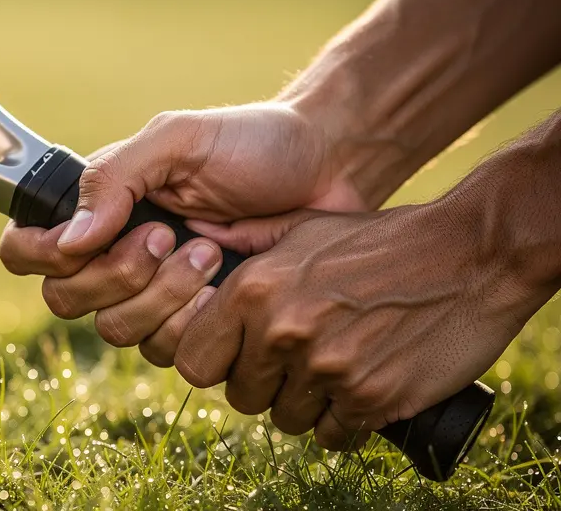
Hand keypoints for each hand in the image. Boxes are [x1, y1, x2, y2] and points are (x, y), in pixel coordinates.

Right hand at [0, 102, 366, 364]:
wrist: (328, 171)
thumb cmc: (253, 144)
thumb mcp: (178, 140)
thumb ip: (114, 178)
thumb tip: (70, 240)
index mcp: (100, 210)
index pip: (26, 251)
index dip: (39, 256)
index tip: (85, 242)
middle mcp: (115, 256)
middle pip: (67, 300)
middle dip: (119, 274)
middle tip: (170, 235)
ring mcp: (154, 296)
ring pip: (118, 331)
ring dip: (164, 294)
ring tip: (211, 253)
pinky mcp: (195, 325)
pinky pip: (168, 352)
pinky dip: (195, 321)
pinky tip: (226, 284)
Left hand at [173, 202, 535, 449]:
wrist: (469, 255)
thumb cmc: (379, 239)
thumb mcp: (305, 227)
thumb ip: (247, 240)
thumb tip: (196, 236)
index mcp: (253, 290)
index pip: (194, 361)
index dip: (214, 363)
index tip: (236, 357)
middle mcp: (281, 331)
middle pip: (241, 396)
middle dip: (263, 385)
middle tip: (295, 362)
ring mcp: (326, 369)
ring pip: (286, 419)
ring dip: (305, 404)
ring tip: (333, 370)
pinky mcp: (371, 399)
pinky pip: (333, 436)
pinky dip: (344, 421)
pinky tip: (359, 390)